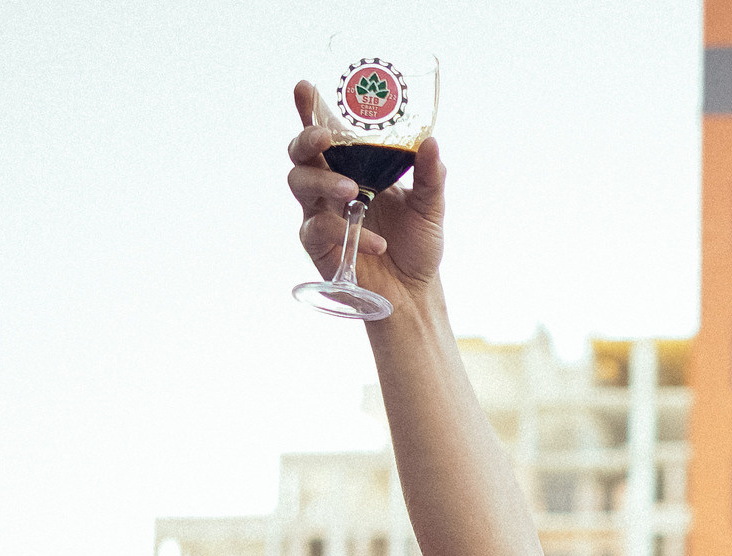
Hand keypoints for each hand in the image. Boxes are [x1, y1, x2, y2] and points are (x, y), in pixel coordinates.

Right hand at [287, 87, 444, 310]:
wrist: (414, 292)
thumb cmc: (417, 244)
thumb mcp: (430, 207)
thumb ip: (430, 175)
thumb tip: (431, 142)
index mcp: (353, 168)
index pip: (327, 134)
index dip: (311, 109)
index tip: (306, 88)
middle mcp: (330, 185)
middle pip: (300, 153)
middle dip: (306, 139)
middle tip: (325, 139)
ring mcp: (320, 213)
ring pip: (299, 184)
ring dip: (323, 181)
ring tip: (353, 192)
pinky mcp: (318, 246)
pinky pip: (318, 230)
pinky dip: (348, 233)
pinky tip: (377, 243)